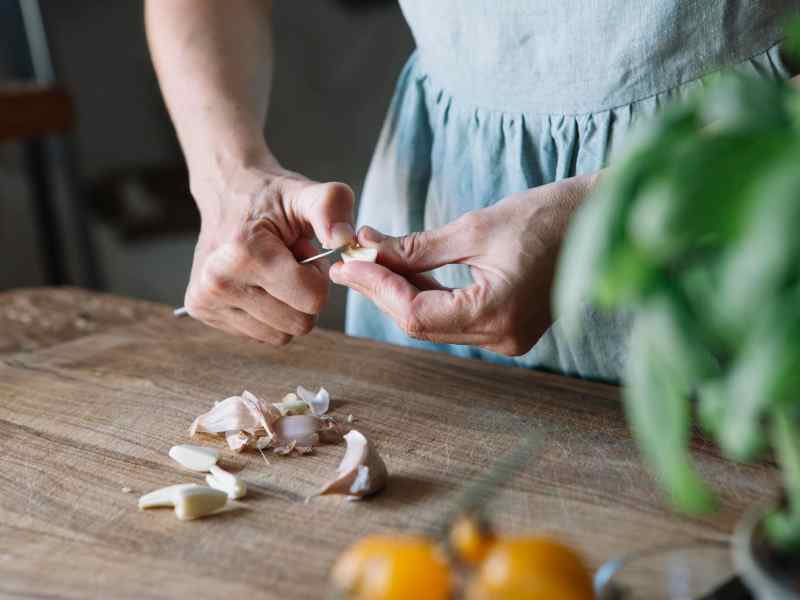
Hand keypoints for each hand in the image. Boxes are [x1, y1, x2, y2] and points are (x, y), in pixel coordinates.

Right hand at [184, 159, 355, 344]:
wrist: (226, 192)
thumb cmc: (271, 197)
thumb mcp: (306, 193)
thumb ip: (332, 209)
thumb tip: (345, 239)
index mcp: (244, 253)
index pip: (313, 299)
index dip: (318, 276)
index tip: (303, 252)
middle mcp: (217, 282)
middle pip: (300, 323)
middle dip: (305, 294)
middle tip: (289, 261)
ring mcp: (206, 301)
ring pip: (282, 335)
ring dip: (287, 306)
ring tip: (273, 270)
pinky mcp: (202, 312)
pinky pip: (261, 335)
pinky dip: (269, 314)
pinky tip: (258, 283)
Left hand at [330, 176, 595, 354]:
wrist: (602, 220)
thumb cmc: (549, 215)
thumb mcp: (476, 227)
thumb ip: (418, 247)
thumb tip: (370, 250)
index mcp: (496, 314)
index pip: (415, 314)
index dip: (376, 288)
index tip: (347, 262)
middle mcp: (501, 337)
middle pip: (420, 323)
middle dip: (383, 290)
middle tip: (352, 259)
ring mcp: (507, 337)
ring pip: (435, 323)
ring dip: (401, 292)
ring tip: (371, 260)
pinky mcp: (509, 326)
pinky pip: (455, 317)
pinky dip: (428, 295)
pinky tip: (406, 271)